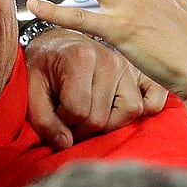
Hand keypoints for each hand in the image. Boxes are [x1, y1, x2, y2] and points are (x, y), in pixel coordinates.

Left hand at [24, 26, 168, 148]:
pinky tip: (120, 111)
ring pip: (130, 112)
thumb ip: (42, 118)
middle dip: (81, 128)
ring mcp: (129, 66)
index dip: (62, 123)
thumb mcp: (31, 87)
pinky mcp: (141, 74)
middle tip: (69, 119)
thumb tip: (66, 144)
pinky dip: (145, 110)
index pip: (77, 111)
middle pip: (102, 117)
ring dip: (110, 123)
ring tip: (91, 115)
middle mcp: (111, 59)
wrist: (58, 42)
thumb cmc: (44, 65)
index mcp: (81, 57)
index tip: (54, 114)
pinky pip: (155, 100)